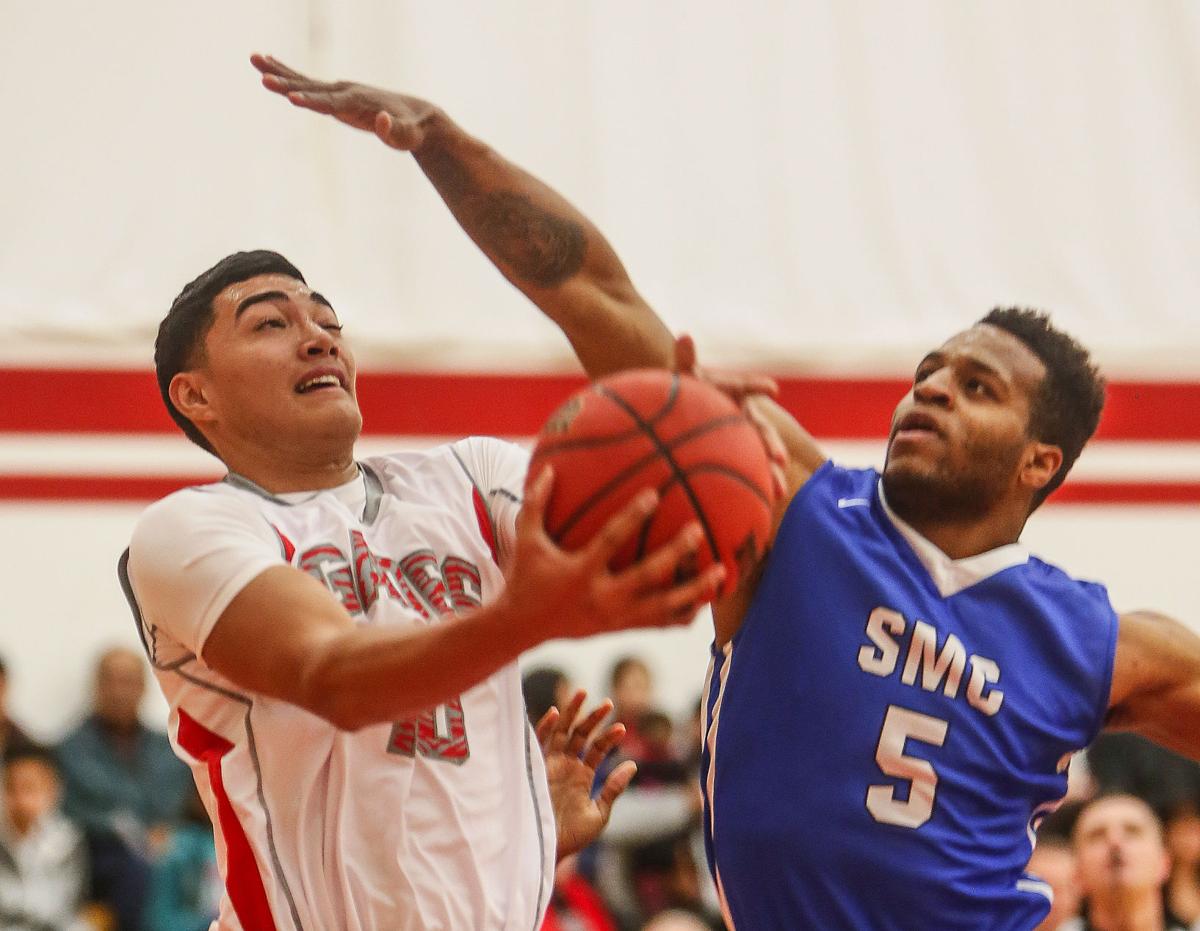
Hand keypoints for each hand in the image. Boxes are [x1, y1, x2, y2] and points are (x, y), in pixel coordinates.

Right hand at [251, 53, 441, 151]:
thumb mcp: (407, 136)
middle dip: (286, 83)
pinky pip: (307, 84)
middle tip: (261, 76)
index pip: (331, 103)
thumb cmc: (412, 130)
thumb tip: (382, 121)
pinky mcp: (336, 95)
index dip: (312, 101)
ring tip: (254, 58)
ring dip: (278, 71)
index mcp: (359, 101)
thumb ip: (395, 131)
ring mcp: (340, 90)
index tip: (291, 98)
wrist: (417, 116)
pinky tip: (268, 64)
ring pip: (304, 80)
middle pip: (311, 87)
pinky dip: (287, 74)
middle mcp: (346, 90)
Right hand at [501, 466, 725, 641]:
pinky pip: (660, 622)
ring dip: (694, 590)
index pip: (610, 540)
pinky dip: (685, 612)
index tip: (654, 493)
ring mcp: (616, 617)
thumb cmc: (526, 576)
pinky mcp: (623, 629)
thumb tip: (548, 468)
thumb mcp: (525, 540)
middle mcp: (601, 597)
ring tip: (721, 571)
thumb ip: (535, 504)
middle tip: (699, 531)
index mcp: (579, 572)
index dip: (632, 517)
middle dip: (675, 555)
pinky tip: (708, 599)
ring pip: (663, 607)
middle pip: (647, 576)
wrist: (522, 628)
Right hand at [536, 690, 635, 859]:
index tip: (623, 728)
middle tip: (608, 703)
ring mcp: (551, 766)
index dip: (609, 737)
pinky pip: (538, 744)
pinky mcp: (536, 769)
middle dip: (592, 718)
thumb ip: (613, 789)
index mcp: (581, 776)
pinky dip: (544, 727)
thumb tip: (631, 764)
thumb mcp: (599, 813)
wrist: (548, 852)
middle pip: (580, 735)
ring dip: (571, 713)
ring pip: (561, 732)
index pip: (597, 749)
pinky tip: (555, 712)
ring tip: (583, 693)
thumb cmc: (572, 837)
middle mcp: (566, 766)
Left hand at [675, 333, 788, 500]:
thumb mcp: (684, 376)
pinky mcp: (742, 455)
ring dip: (770, 474)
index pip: (745, 387)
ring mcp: (746, 438)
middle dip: (773, 446)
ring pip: (762, 457)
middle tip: (780, 459)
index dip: (756, 387)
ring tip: (776, 492)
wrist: (688, 412)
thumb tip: (685, 335)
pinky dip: (755, 489)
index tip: (770, 389)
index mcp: (734, 392)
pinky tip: (759, 510)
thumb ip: (685, 358)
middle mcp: (746, 416)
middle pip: (762, 431)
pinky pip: (751, 472)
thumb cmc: (687, 390)